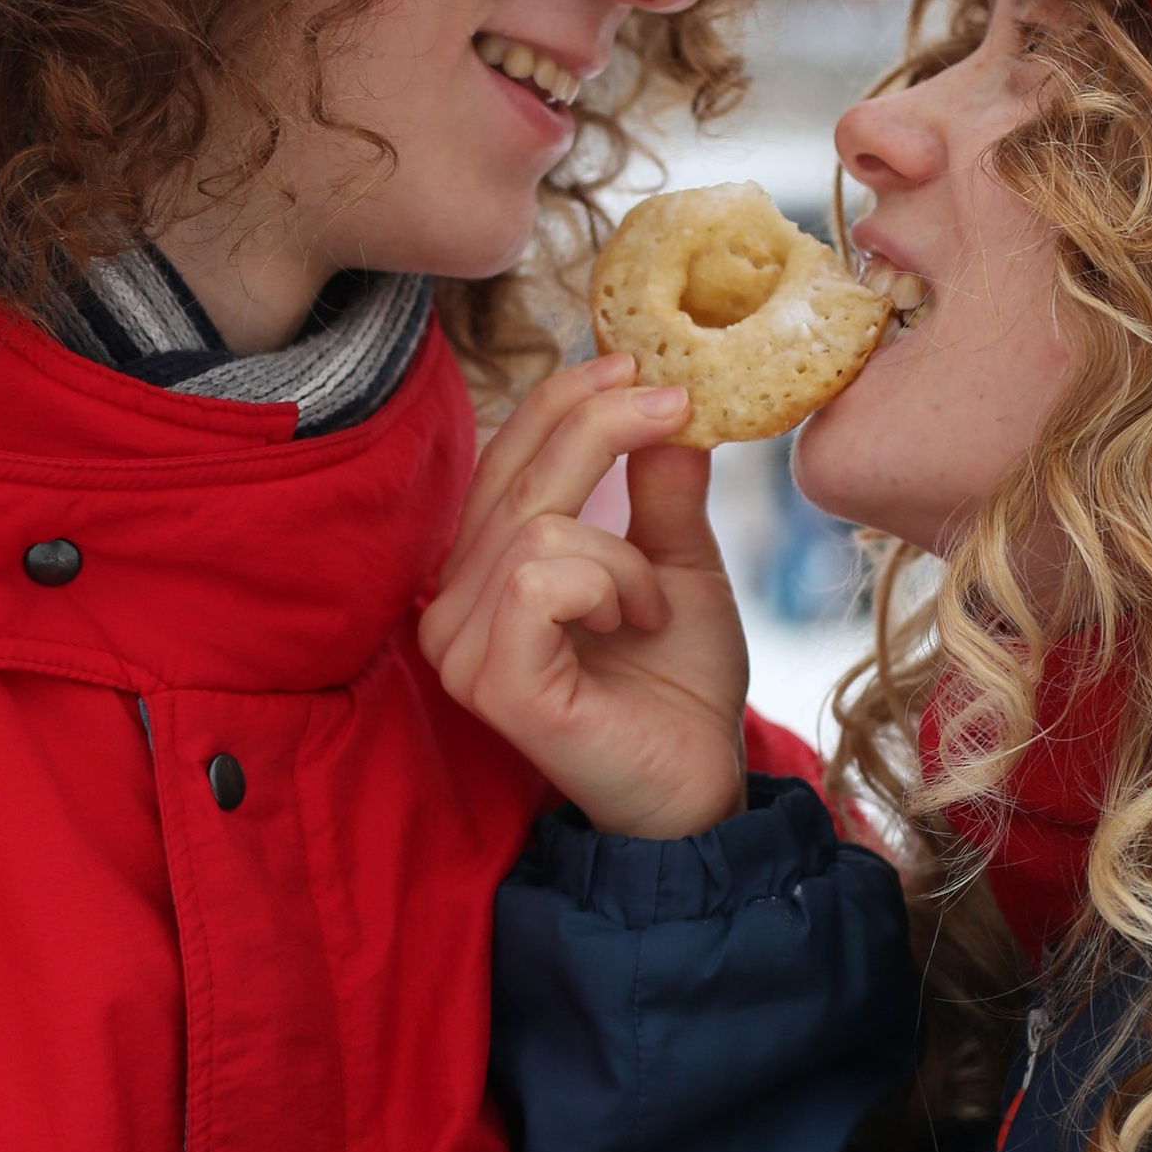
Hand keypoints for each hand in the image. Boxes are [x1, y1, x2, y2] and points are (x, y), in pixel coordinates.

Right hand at [420, 354, 749, 839]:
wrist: (699, 782)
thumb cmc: (680, 687)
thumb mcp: (678, 563)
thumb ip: (659, 489)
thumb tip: (665, 398)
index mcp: (483, 570)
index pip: (501, 458)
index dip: (563, 402)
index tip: (640, 369)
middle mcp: (452, 604)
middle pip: (512, 476)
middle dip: (601, 428)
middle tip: (674, 409)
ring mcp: (460, 646)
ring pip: (533, 526)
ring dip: (622, 553)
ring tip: (653, 606)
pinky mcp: (490, 681)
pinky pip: (538, 579)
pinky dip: (606, 583)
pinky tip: (633, 623)